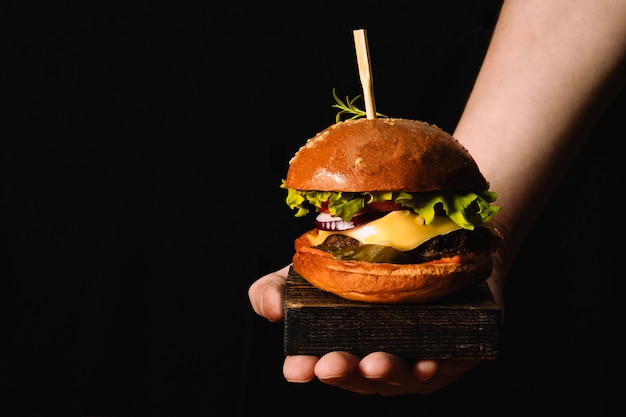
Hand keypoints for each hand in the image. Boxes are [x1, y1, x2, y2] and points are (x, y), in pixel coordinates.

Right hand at [248, 264, 501, 395]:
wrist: (411, 244)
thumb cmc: (352, 268)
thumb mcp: (307, 273)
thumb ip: (275, 289)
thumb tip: (271, 309)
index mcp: (334, 346)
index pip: (314, 364)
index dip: (304, 368)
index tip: (297, 368)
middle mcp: (369, 357)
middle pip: (356, 376)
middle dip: (344, 373)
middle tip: (332, 364)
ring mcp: (407, 359)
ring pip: (398, 375)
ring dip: (385, 372)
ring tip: (375, 362)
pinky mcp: (445, 352)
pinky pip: (443, 364)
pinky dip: (434, 366)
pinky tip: (428, 361)